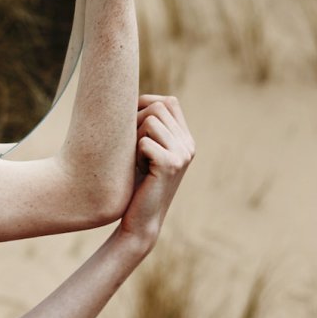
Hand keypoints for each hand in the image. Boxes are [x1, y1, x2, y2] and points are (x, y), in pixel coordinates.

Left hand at [118, 95, 195, 250]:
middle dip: (135, 122)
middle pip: (157, 107)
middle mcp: (188, 144)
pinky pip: (143, 141)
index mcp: (185, 139)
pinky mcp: (170, 164)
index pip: (169, 102)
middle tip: (131, 148)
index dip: (146, 104)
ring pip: (149, 121)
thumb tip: (133, 97)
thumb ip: (149, 129)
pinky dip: (134, 153)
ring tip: (136, 160)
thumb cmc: (136, 184)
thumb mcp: (145, 152)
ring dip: (134, 138)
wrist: (140, 221)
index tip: (130, 122)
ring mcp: (182, 154)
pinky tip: (138, 170)